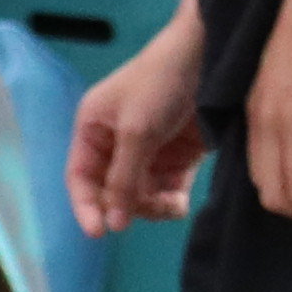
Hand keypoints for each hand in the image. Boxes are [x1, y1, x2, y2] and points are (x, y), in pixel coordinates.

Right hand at [71, 6, 208, 236]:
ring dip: (153, 206)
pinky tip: (180, 202)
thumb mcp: (136, 131)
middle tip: (151, 206)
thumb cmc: (162, 83)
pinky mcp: (178, 157)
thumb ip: (123, 179)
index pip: (80, 177)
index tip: (99, 233)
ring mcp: (148, 152)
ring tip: (172, 203)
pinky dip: (172, 202)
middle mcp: (116, 143)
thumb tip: (112, 223)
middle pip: (112, 192)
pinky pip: (167, 192)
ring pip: (141, 197)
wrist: (211, 58)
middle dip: (129, 205)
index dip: (86, 205)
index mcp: (93, 129)